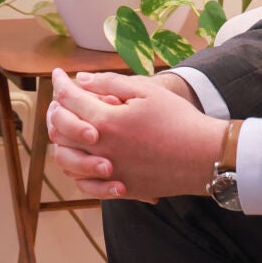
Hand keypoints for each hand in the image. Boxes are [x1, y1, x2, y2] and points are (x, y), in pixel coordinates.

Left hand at [46, 68, 225, 201]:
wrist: (204, 156)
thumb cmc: (179, 119)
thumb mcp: (146, 91)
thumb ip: (109, 82)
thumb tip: (80, 79)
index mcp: (106, 120)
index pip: (69, 99)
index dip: (59, 83)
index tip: (58, 74)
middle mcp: (102, 148)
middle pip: (61, 129)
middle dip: (56, 110)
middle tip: (62, 101)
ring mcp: (109, 171)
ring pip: (66, 160)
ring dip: (62, 141)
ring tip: (68, 130)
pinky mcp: (121, 188)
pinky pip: (85, 184)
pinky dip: (77, 170)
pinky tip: (83, 157)